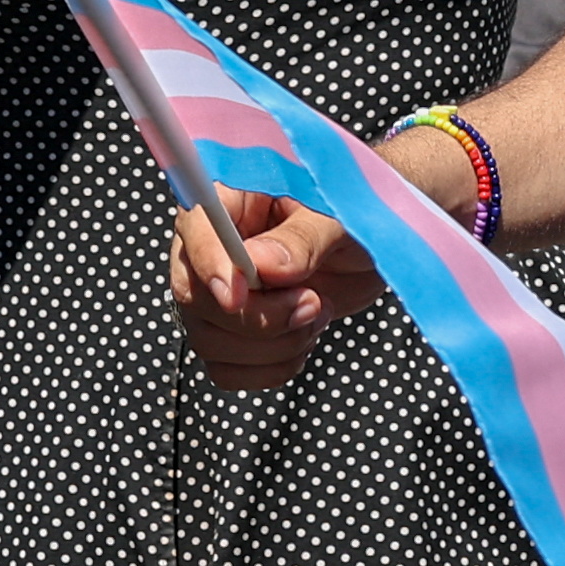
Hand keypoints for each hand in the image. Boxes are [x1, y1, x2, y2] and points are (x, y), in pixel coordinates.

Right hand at [170, 158, 420, 393]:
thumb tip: (261, 265)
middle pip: (195, 296)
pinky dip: (271, 367)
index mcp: (229, 196)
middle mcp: (212, 245)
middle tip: (312, 302)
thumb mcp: (336, 214)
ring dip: (273, 345)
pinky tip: (303, 337)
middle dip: (258, 316)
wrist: (369, 242)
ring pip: (209, 341)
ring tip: (317, 313)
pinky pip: (227, 369)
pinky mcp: (235, 329)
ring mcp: (219, 291)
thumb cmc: (352, 210)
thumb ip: (301, 238)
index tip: (238, 295)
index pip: (195, 226)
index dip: (210, 265)